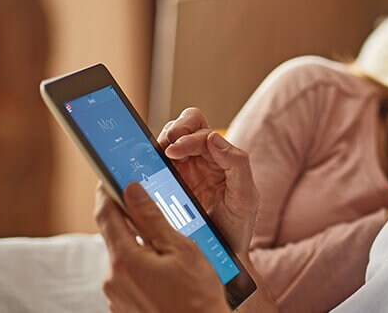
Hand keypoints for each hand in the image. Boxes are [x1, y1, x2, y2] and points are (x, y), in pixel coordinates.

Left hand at [94, 182, 228, 312]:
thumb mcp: (181, 249)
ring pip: (124, 257)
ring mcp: (116, 295)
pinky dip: (144, 267)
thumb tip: (132, 190)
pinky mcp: (123, 306)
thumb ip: (153, 218)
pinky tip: (168, 270)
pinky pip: (129, 277)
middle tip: (154, 208)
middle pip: (116, 237)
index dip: (107, 191)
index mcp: (124, 260)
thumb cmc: (197, 295)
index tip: (110, 176)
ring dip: (141, 246)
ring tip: (170, 246)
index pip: (106, 215)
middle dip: (132, 221)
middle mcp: (113, 278)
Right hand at [158, 107, 258, 254]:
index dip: (187, 136)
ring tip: (154, 159)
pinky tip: (142, 173)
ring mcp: (181, 173)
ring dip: (158, 146)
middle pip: (183, 128)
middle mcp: (200, 161)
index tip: (175, 151)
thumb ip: (237, 165)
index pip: (202, 131)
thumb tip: (214, 138)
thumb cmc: (238, 227)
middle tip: (165, 149)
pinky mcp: (164, 188)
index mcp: (221, 158)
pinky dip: (146, 165)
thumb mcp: (245, 197)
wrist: (222, 259)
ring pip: (165, 144)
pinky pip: (152, 169)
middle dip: (173, 131)